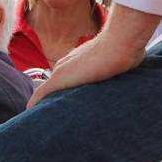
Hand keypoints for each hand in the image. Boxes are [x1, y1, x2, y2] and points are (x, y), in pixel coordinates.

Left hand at [26, 3, 159, 109]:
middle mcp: (67, 64)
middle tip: (47, 115)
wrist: (120, 44)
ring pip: (47, 90)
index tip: (61, 102)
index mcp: (79, 60)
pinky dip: (35, 103)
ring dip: (44, 103)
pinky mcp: (59, 79)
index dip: (63, 90)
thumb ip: (120, 66)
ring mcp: (62, 71)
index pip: (66, 77)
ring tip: (40, 117)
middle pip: (54, 85)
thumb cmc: (125, 49)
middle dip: (51, 99)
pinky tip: (30, 112)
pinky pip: (41, 94)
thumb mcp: (122, 59)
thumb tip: (131, 69)